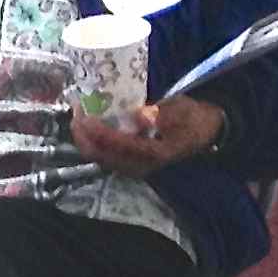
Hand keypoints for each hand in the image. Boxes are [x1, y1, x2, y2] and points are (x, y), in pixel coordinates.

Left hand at [75, 95, 223, 179]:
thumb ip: (163, 114)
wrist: (201, 131)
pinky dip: (90, 140)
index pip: (119, 146)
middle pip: (101, 156)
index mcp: (156, 153)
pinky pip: (101, 154)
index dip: (99, 132)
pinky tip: (84, 124)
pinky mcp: (126, 162)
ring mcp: (132, 165)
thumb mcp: (183, 110)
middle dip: (83, 135)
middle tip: (76, 111)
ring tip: (76, 114)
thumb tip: (142, 116)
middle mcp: (141, 164)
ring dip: (83, 138)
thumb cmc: (191, 118)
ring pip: (98, 157)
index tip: (86, 115)